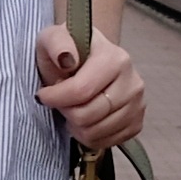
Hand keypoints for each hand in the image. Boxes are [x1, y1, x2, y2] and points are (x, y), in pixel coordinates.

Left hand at [35, 23, 144, 153]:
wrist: (88, 59)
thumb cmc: (68, 50)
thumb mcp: (54, 37)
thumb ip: (58, 43)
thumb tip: (67, 59)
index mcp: (115, 59)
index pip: (81, 90)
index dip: (56, 97)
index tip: (43, 94)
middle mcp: (133, 82)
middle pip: (88, 115)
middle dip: (65, 111)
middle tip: (59, 102)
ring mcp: (137, 105)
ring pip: (95, 132)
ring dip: (75, 125)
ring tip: (72, 109)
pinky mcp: (136, 123)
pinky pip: (106, 142)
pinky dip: (88, 136)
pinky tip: (84, 120)